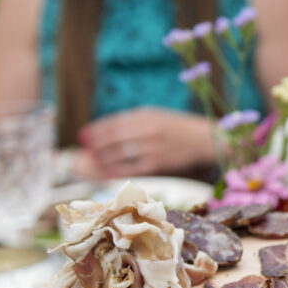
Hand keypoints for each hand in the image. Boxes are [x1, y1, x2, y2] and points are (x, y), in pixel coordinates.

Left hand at [78, 108, 214, 178]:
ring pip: (119, 154)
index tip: (82, 136)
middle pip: (113, 137)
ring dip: (102, 158)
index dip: (95, 130)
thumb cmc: (176, 128)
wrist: (205, 139)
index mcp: (145, 115)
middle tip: (83, 150)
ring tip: (90, 162)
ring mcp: (153, 147)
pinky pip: (132, 168)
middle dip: (95, 144)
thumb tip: (104, 131)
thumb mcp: (155, 117)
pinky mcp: (159, 163)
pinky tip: (106, 172)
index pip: (113, 122)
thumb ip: (132, 122)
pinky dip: (116, 171)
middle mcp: (148, 129)